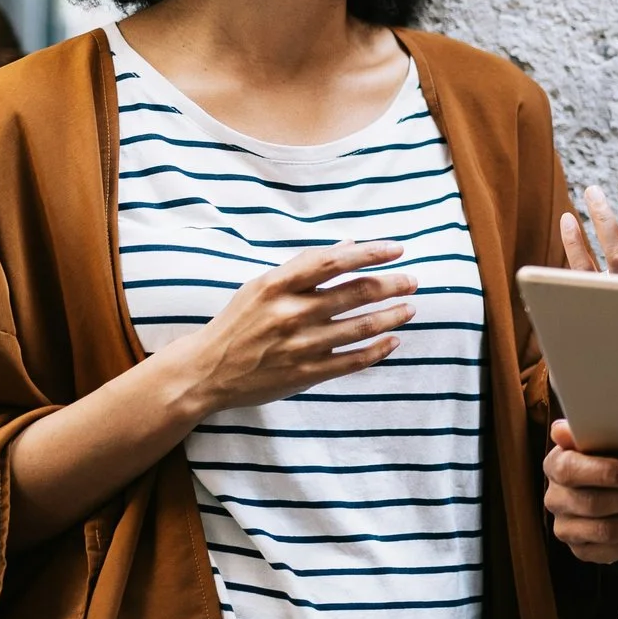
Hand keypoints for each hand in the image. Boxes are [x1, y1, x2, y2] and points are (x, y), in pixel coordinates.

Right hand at [162, 241, 415, 416]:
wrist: (205, 372)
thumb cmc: (237, 323)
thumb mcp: (261, 286)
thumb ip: (303, 267)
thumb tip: (347, 244)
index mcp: (277, 285)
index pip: (333, 261)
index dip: (369, 253)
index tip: (397, 250)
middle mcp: (291, 313)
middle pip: (355, 292)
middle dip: (391, 284)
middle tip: (412, 281)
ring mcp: (300, 346)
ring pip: (361, 327)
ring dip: (392, 316)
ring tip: (410, 308)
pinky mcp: (306, 374)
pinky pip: (353, 361)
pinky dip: (378, 350)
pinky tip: (393, 341)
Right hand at [541, 420, 617, 562]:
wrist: (607, 484)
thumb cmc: (608, 454)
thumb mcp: (600, 437)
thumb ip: (587, 431)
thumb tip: (563, 429)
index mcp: (555, 465)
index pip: (572, 471)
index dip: (604, 473)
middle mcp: (555, 500)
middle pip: (596, 505)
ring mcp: (567, 529)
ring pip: (609, 532)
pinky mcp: (583, 551)